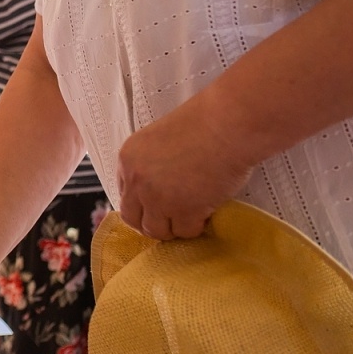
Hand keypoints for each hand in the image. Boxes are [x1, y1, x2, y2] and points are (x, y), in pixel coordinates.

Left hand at [117, 98, 253, 240]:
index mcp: (128, 158)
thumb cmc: (204, 122)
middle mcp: (137, 180)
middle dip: (151, 222)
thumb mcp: (160, 138)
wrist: (227, 123)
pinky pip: (185, 231)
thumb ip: (152, 162)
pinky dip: (196, 227)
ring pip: (157, 230)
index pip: (124, 193)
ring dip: (173, 228)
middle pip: (133, 218)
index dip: (141, 202)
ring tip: (189, 218)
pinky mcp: (185, 210)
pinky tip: (205, 215)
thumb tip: (158, 186)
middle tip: (169, 220)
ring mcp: (158, 198)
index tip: (154, 206)